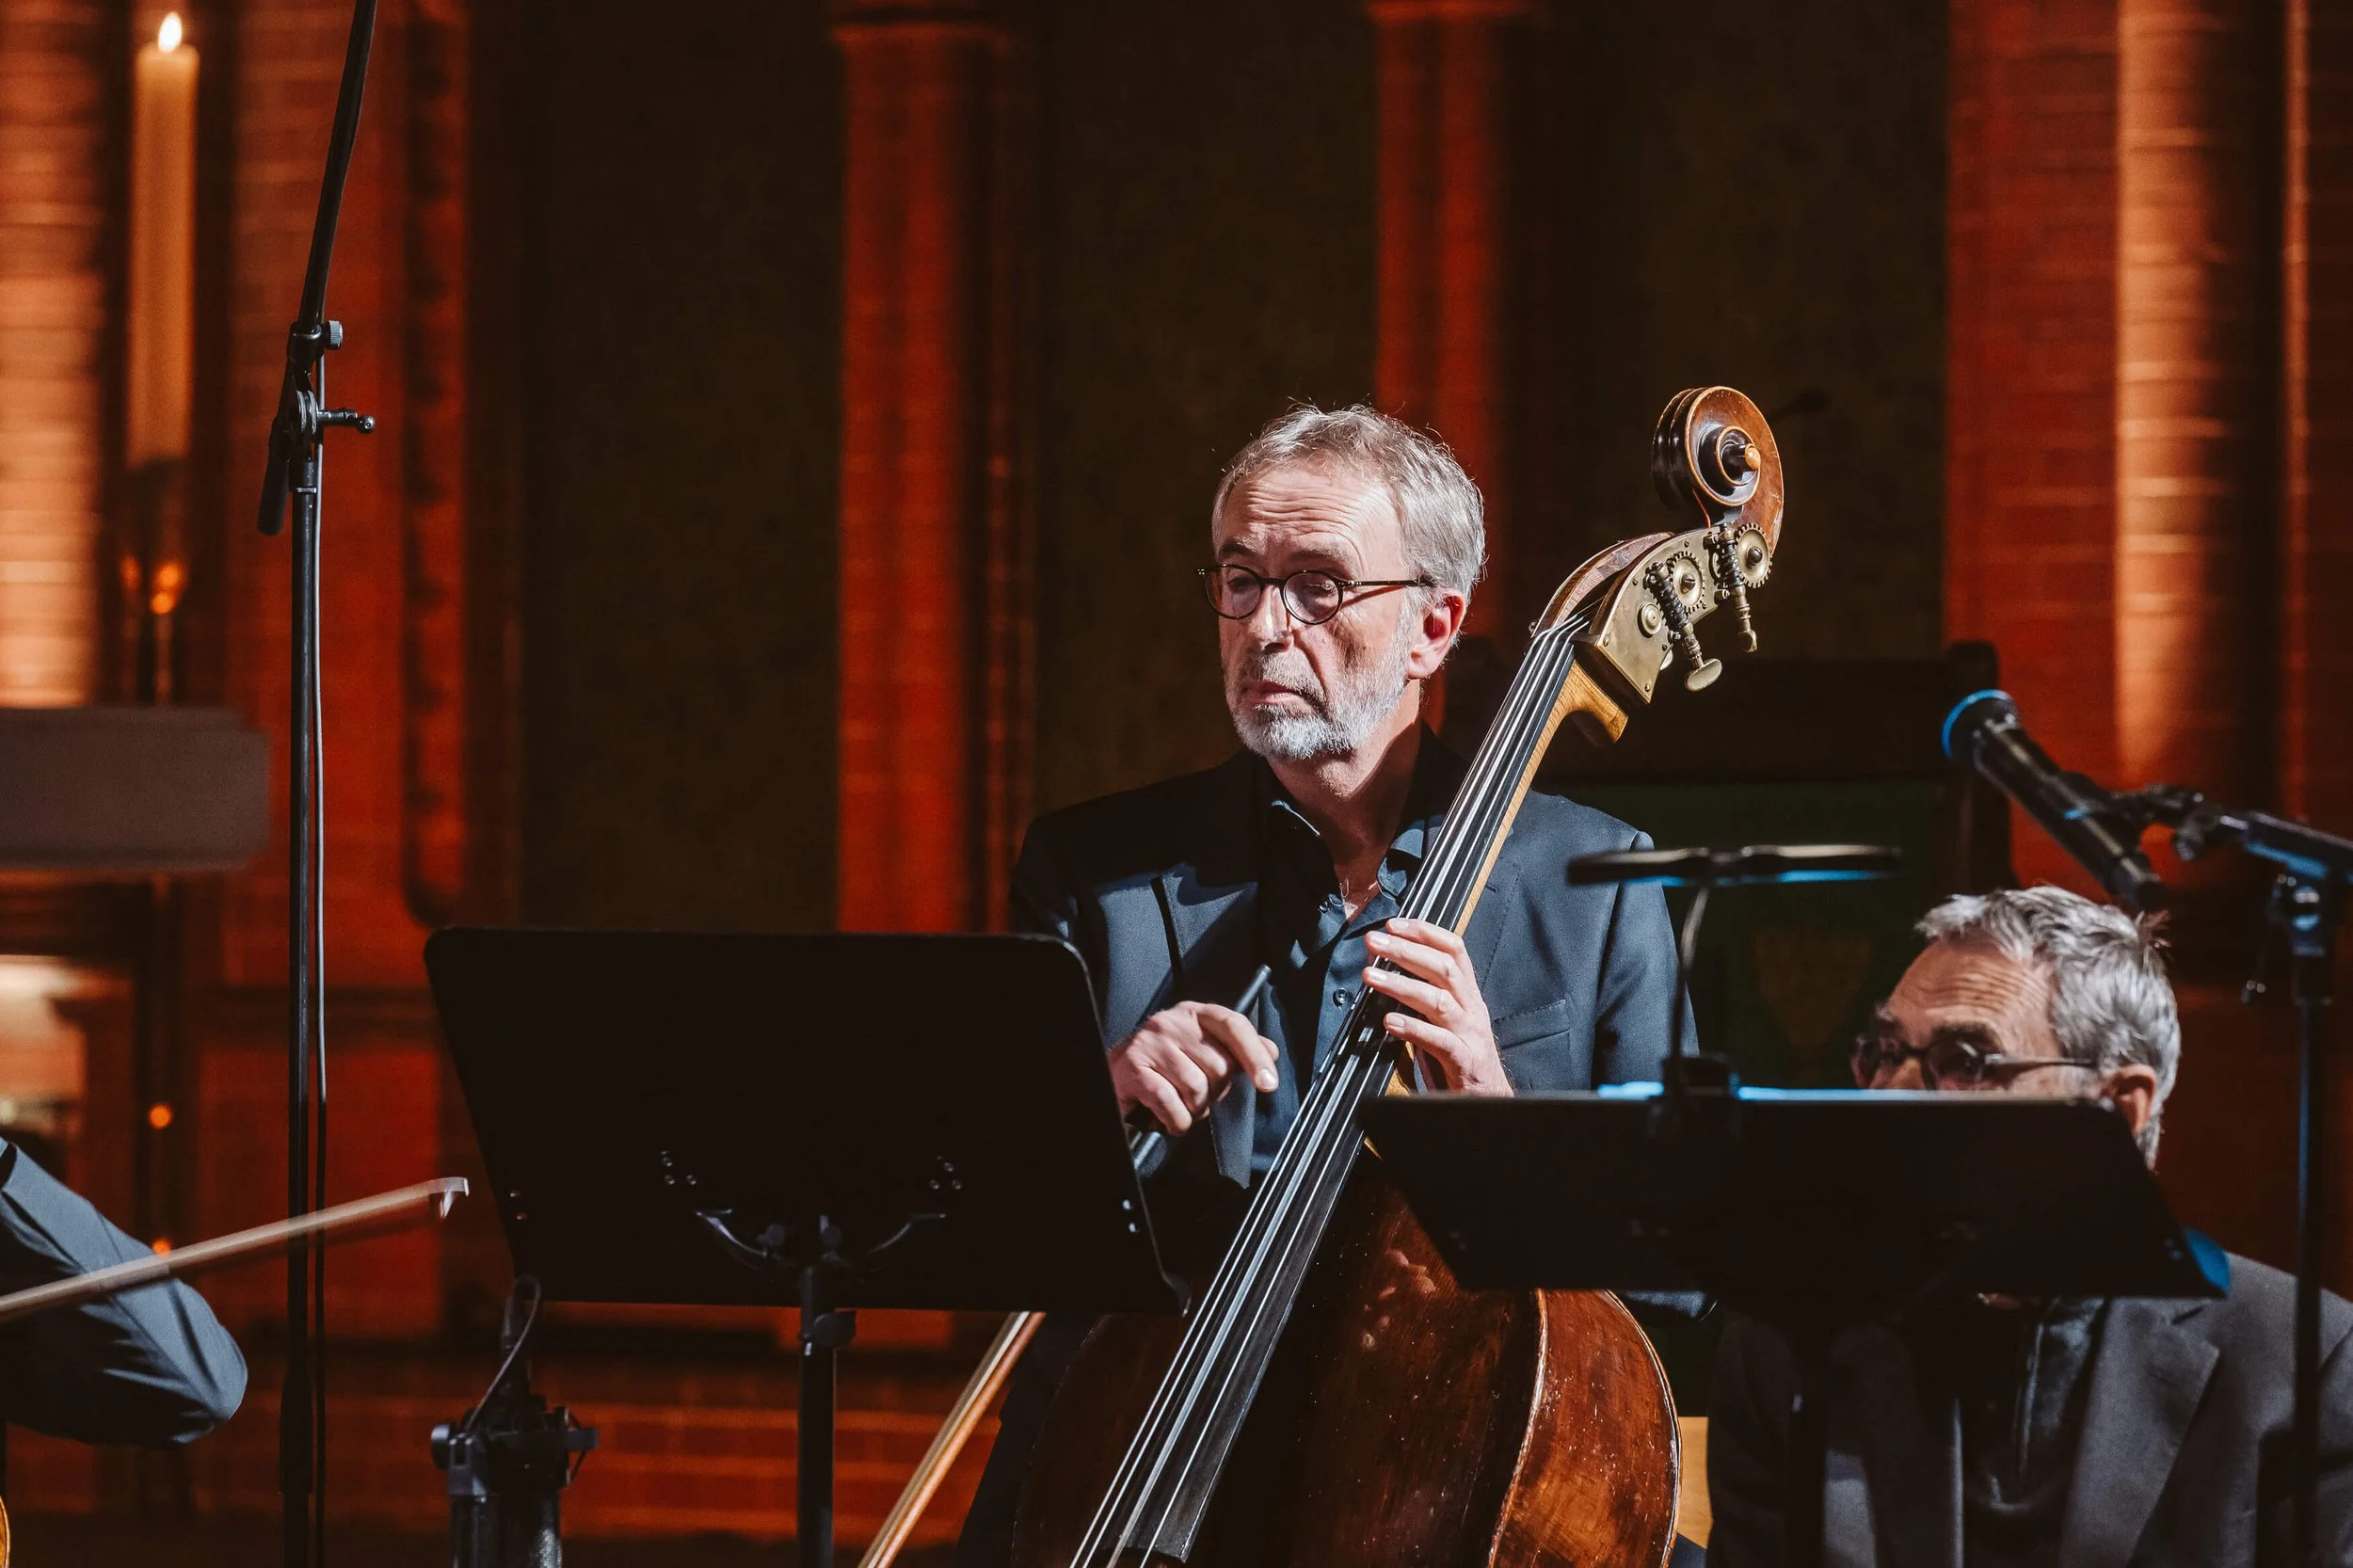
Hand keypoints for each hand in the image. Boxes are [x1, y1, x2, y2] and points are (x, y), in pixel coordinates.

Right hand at [1109, 1002, 1280, 1134]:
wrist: (1116, 1072)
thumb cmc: (1167, 1064)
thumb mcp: (1204, 1049)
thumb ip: (1237, 1049)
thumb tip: (1270, 1052)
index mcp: (1196, 1013)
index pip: (1234, 1026)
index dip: (1254, 1055)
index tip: (1268, 1083)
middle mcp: (1172, 1021)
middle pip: (1218, 1066)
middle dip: (1214, 1092)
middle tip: (1198, 1094)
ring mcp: (1150, 1042)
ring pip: (1195, 1089)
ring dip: (1194, 1109)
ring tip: (1182, 1104)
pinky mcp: (1132, 1066)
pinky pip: (1170, 1103)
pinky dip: (1176, 1120)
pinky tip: (1171, 1118)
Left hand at [1363, 917, 1510, 1095]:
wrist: (1489, 1102)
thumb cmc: (1461, 1061)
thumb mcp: (1443, 1022)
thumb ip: (1421, 1000)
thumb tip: (1386, 974)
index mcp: (1468, 997)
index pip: (1454, 951)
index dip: (1426, 932)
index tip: (1395, 924)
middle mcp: (1472, 1010)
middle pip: (1443, 969)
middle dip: (1406, 950)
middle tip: (1374, 941)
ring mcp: (1470, 1035)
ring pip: (1438, 1001)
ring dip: (1401, 984)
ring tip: (1370, 976)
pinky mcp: (1464, 1062)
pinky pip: (1439, 1041)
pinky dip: (1413, 1028)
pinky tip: (1389, 1020)